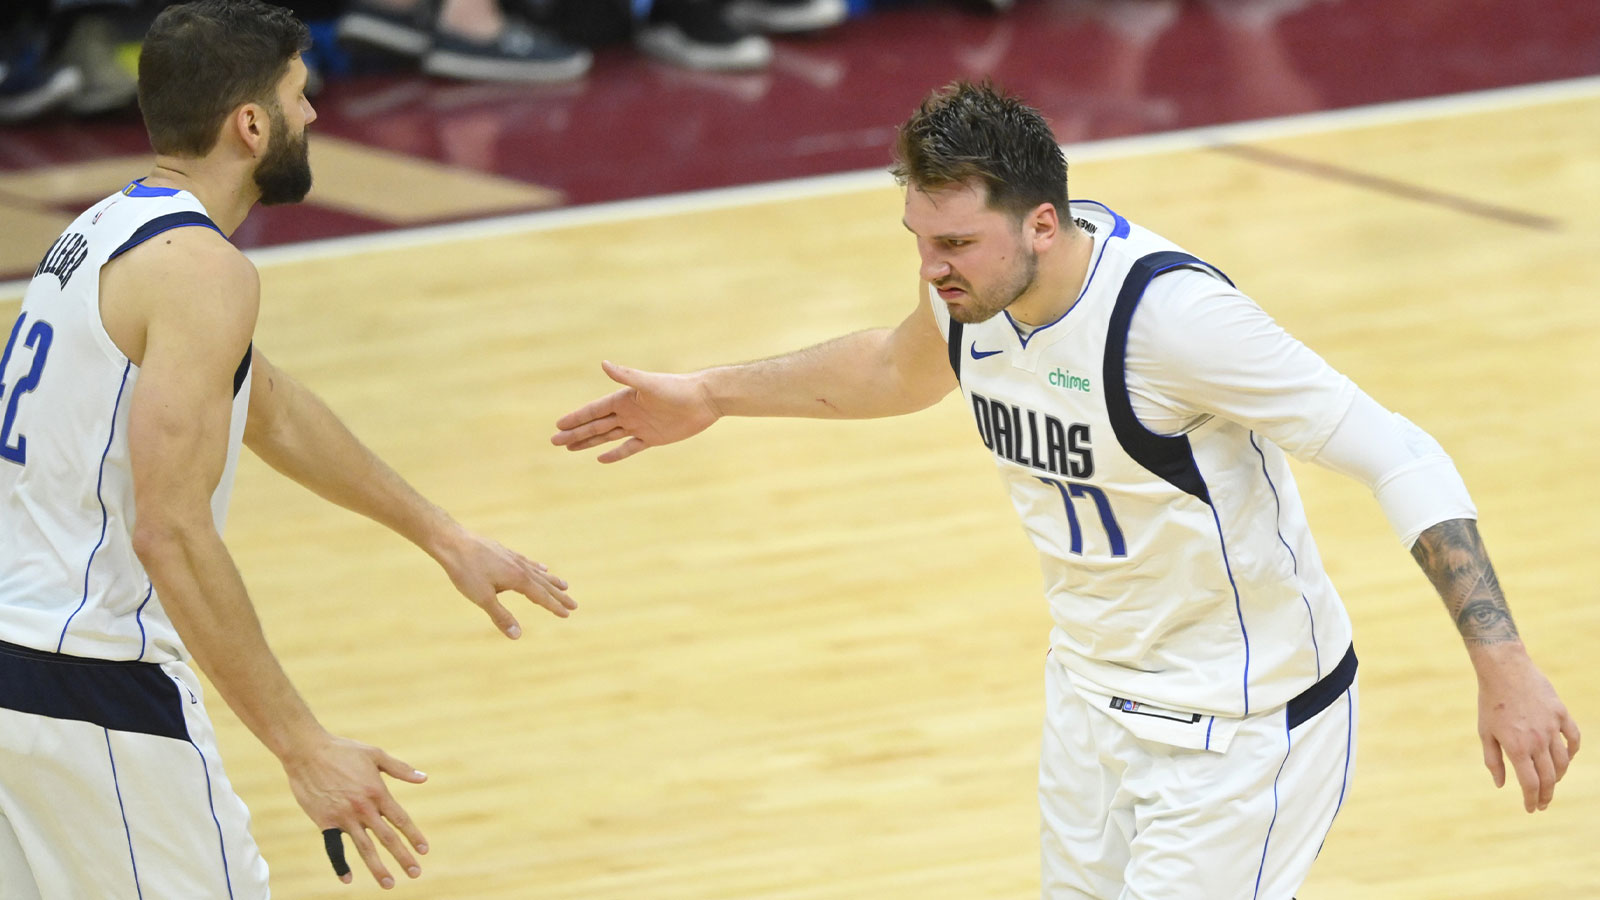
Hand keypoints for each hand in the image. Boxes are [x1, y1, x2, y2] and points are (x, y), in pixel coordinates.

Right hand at [283, 734, 428, 888]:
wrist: (308, 752)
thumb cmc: (343, 750)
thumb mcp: (376, 754)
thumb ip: (400, 769)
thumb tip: (424, 778)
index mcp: (378, 792)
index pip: (400, 819)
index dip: (413, 836)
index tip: (424, 851)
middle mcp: (363, 808)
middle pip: (387, 838)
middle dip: (403, 857)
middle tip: (415, 873)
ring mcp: (344, 817)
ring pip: (365, 848)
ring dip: (377, 867)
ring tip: (389, 884)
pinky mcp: (325, 822)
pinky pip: (334, 848)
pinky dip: (340, 864)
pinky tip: (348, 878)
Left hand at [434, 527, 574, 637]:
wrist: (453, 543)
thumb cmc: (466, 571)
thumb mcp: (483, 598)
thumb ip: (501, 616)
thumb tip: (517, 636)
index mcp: (518, 579)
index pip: (541, 596)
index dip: (554, 607)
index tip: (567, 614)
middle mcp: (520, 567)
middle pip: (544, 584)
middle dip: (559, 595)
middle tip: (574, 604)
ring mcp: (513, 558)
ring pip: (538, 572)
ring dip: (552, 581)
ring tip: (564, 585)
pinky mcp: (504, 552)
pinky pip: (527, 562)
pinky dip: (537, 568)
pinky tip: (541, 568)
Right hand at [551, 360, 718, 462]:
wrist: (704, 399)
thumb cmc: (678, 388)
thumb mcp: (650, 383)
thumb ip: (626, 375)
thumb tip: (603, 364)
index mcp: (624, 399)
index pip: (594, 410)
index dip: (576, 418)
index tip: (558, 424)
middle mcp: (629, 413)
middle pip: (596, 425)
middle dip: (575, 433)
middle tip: (555, 440)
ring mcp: (639, 426)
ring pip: (608, 436)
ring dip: (589, 442)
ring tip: (570, 447)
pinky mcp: (653, 438)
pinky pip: (629, 448)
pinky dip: (615, 454)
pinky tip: (601, 458)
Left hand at [1474, 648, 1580, 811]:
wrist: (1504, 670)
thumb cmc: (1490, 702)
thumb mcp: (1485, 732)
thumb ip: (1493, 760)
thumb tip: (1501, 785)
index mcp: (1517, 747)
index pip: (1530, 783)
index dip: (1532, 799)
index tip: (1531, 808)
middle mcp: (1537, 741)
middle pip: (1549, 777)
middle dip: (1546, 795)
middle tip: (1543, 804)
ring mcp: (1552, 727)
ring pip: (1564, 761)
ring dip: (1559, 776)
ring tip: (1552, 783)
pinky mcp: (1561, 714)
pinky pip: (1574, 738)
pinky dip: (1573, 751)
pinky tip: (1567, 758)